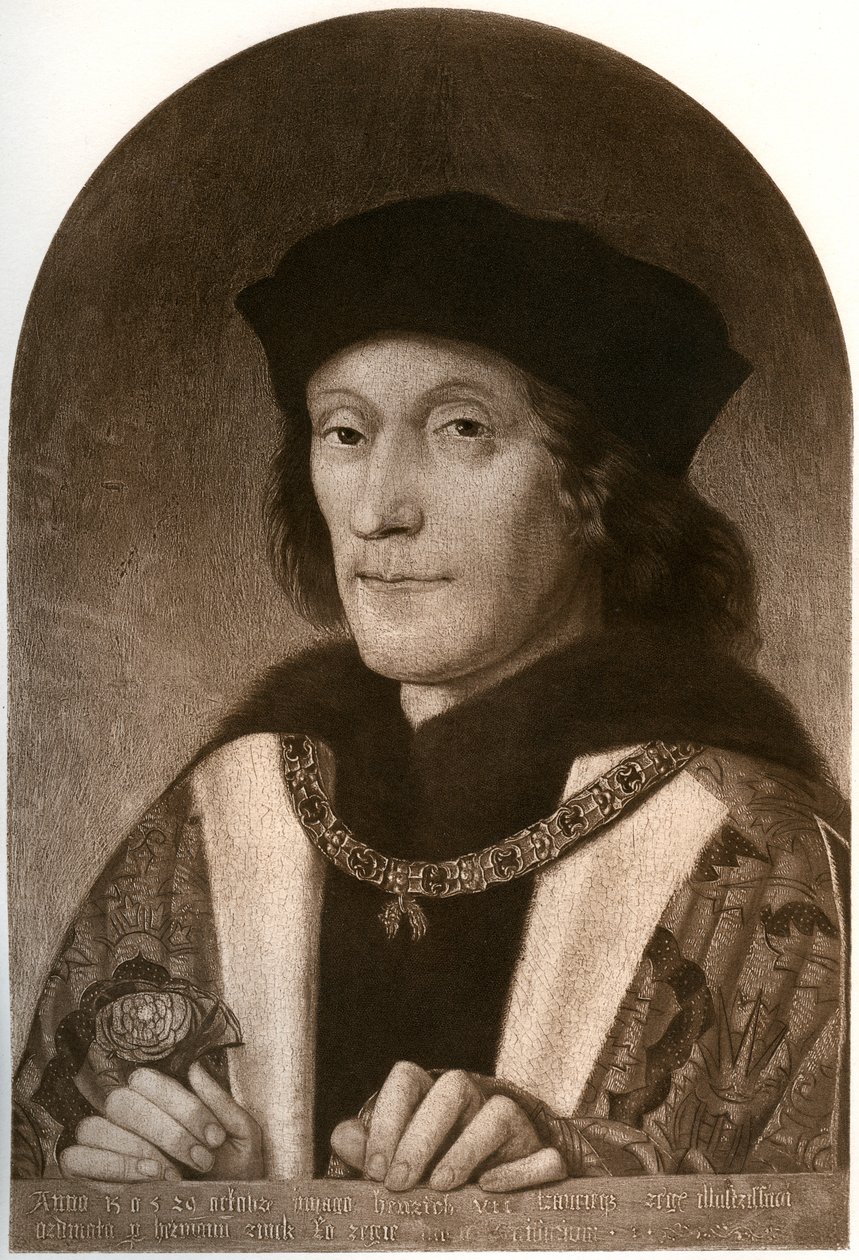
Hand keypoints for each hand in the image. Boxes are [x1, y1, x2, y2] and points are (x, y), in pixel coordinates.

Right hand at [59, 1062, 263, 1181]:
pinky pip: (77, 1159)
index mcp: (158, 1097)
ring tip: (174, 1176)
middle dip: (166, 1132)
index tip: (214, 1138)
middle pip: (122, 1102)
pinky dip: (113, 1169)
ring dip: (138, 1151)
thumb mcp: (241, 1136)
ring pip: (95, 1127)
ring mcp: (101, 1141)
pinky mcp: (85, 1171)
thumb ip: (220, 1102)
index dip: (182, 1106)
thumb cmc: (232, 1171)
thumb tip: (195, 1068)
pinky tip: (147, 1180)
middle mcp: (124, 1114)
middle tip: (200, 1160)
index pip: (148, 1079)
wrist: (221, 1216)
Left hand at [331, 1062, 565, 1191]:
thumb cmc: (436, 1167)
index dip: (387, 1118)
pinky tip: (491, 1190)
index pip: (407, 1079)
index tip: (374, 1169)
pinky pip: (543, 1155)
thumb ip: (371, 1150)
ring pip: (500, 1111)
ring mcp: (512, 1125)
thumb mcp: (401, 1160)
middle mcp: (473, 1099)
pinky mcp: (540, 1155)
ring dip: (467, 1148)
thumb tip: (342, 1137)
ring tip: (439, 1186)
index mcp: (433, 1095)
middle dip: (420, 1135)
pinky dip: (521, 1172)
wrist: (498, 1184)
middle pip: (452, 1088)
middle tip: (396, 1182)